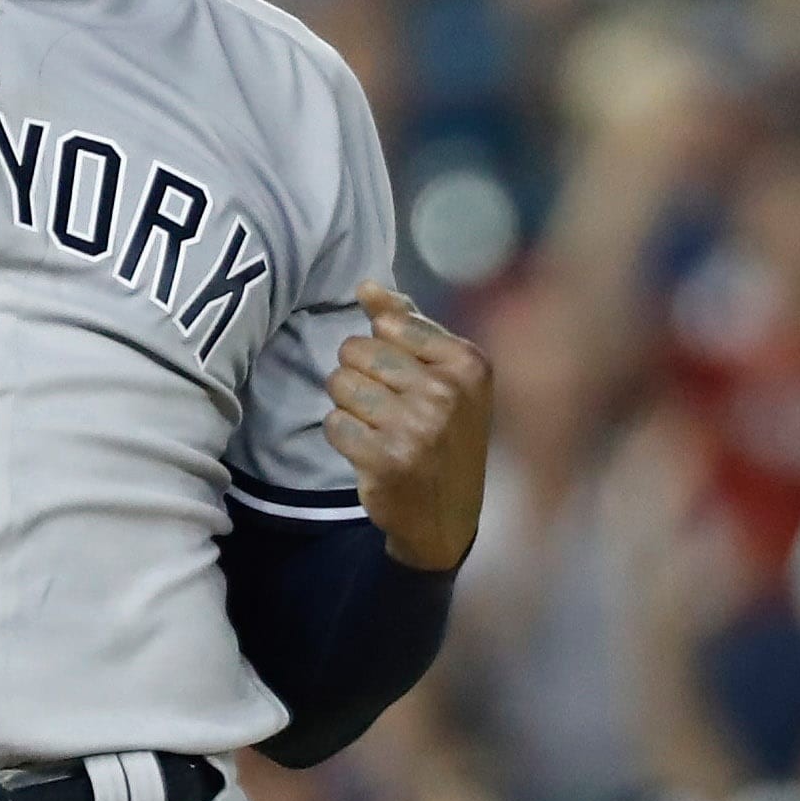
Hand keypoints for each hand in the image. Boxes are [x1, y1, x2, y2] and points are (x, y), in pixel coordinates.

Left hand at [325, 282, 492, 571]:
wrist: (448, 515)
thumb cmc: (445, 433)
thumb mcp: (445, 374)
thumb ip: (407, 323)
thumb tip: (367, 285)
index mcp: (467, 362)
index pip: (385, 324)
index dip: (381, 349)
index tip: (406, 379)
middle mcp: (447, 391)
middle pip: (354, 350)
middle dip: (359, 376)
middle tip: (388, 408)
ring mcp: (418, 427)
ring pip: (338, 384)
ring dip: (348, 406)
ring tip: (378, 427)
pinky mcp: (386, 459)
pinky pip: (332, 423)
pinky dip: (342, 436)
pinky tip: (370, 451)